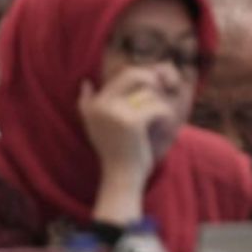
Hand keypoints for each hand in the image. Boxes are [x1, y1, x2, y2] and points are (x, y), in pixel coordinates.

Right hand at [78, 68, 174, 186]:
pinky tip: (163, 127)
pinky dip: (166, 117)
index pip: (123, 75)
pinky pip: (158, 108)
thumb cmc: (116, 152)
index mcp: (93, 104)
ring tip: (159, 120)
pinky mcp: (131, 122)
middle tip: (164, 91)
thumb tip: (85, 83)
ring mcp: (115, 112)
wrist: (121, 177)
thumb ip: (88, 105)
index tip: (156, 86)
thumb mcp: (96, 127)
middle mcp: (100, 105)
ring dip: (160, 106)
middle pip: (133, 74)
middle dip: (153, 81)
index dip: (143, 76)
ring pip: (149, 93)